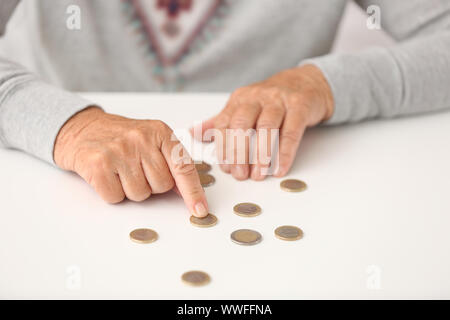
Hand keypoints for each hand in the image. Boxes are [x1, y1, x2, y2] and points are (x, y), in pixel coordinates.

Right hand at [54, 108, 208, 216]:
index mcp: (160, 132)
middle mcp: (141, 139)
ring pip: (140, 195)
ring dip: (131, 190)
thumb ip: (171, 162)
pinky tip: (107, 175)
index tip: (200, 210)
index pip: (183, 167)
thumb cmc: (120, 138)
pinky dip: (112, 193)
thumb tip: (188, 192)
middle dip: (151, 185)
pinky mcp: (98, 164)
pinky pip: (116, 197)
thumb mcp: (151, 140)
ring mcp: (119, 150)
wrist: (81, 129)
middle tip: (136, 168)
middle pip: (161, 186)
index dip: (193, 191)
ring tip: (120, 170)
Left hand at [191, 64, 333, 179]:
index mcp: (239, 99)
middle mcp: (257, 97)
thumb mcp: (243, 107)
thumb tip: (193, 133)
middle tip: (241, 175)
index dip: (223, 148)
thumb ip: (221, 121)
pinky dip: (285, 153)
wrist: (306, 82)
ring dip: (261, 155)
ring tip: (259, 175)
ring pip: (266, 127)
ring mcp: (279, 100)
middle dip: (238, 153)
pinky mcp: (300, 105)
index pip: (224, 124)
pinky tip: (280, 169)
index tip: (227, 169)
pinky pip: (291, 131)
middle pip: (241, 125)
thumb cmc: (272, 100)